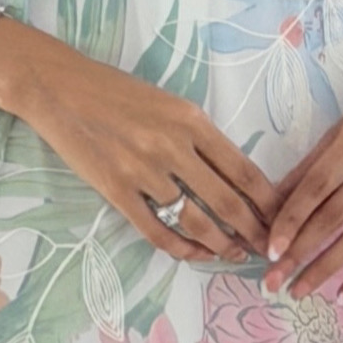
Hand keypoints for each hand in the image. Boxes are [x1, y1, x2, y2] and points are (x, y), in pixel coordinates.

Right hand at [0, 10, 278, 263]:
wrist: (59, 88)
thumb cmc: (116, 92)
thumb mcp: (169, 103)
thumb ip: (200, 137)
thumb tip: (232, 177)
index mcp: (192, 121)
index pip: (244, 170)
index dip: (268, 201)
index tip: (282, 218)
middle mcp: (172, 147)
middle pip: (227, 202)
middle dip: (254, 231)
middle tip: (269, 248)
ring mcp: (143, 172)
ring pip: (196, 222)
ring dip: (222, 245)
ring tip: (236, 254)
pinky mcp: (116, 191)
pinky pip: (157, 231)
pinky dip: (181, 249)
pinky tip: (195, 254)